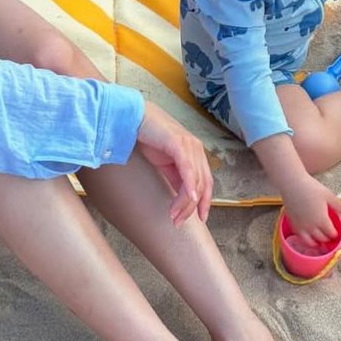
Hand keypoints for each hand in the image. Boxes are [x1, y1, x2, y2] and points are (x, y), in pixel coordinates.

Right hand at [135, 102, 212, 225]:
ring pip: (194, 180)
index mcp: (195, 153)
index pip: (206, 182)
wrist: (135, 118)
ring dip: (185, 202)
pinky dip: (189, 185)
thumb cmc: (149, 137)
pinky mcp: (178, 143)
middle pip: (202, 185)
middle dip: (191, 207)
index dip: (204, 202)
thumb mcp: (165, 162)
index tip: (199, 218)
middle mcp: (196, 149)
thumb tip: (182, 197)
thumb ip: (176, 177)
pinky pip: (187, 168)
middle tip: (178, 222)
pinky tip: (188, 198)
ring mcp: (189, 145)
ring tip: (174, 215)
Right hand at [281, 175, 340, 245]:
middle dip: (326, 239)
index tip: (336, 233)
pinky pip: (298, 234)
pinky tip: (304, 235)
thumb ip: (338, 204)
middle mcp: (311, 226)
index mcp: (322, 220)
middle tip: (328, 237)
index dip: (334, 234)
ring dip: (314, 242)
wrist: (292, 184)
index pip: (331, 233)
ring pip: (308, 240)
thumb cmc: (310, 188)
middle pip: (321, 238)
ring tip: (317, 243)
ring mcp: (301, 225)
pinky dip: (303, 237)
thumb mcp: (328, 195)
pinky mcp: (292, 222)